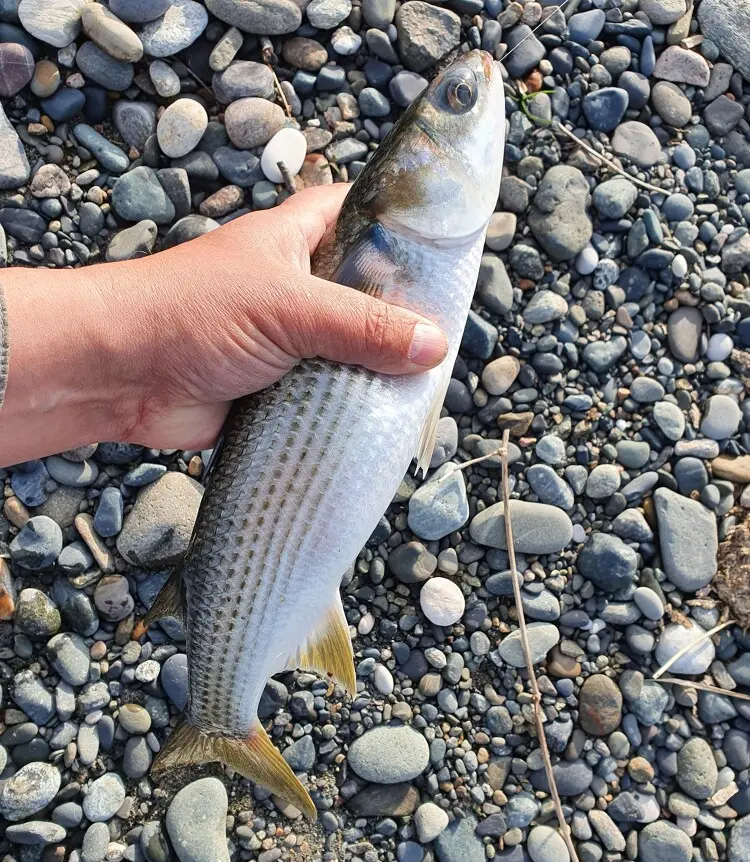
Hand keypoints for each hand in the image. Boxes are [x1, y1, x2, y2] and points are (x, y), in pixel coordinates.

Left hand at [0, 184, 445, 465]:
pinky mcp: (277, 389)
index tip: (447, 248)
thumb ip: (363, 326)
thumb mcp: (290, 307)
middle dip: (400, 315)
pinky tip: (382, 422)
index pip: (360, 214)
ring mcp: (288, 340)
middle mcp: (297, 286)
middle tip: (446, 335)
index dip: (401, 225)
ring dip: (375, 371)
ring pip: (349, 351)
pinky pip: (326, 397)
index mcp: (298, 239)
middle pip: (366, 293)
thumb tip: (433, 345)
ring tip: (424, 386)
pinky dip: (347, 409)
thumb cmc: (193, 313)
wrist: (121, 376)